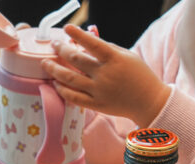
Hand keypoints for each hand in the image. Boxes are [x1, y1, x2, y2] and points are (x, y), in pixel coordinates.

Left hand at [42, 24, 170, 126]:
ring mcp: (99, 91)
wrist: (148, 101)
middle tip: (54, 45)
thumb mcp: (127, 56)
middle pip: (77, 60)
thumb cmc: (138, 74)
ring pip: (70, 80)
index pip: (93, 44)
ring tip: (46, 63)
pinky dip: (62, 90)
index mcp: (115, 59)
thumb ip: (107, 47)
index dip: (78, 35)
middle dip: (62, 50)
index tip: (67, 28)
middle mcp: (105, 75)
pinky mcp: (96, 104)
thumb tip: (88, 36)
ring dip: (55, 70)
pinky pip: (74, 97)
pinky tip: (56, 83)